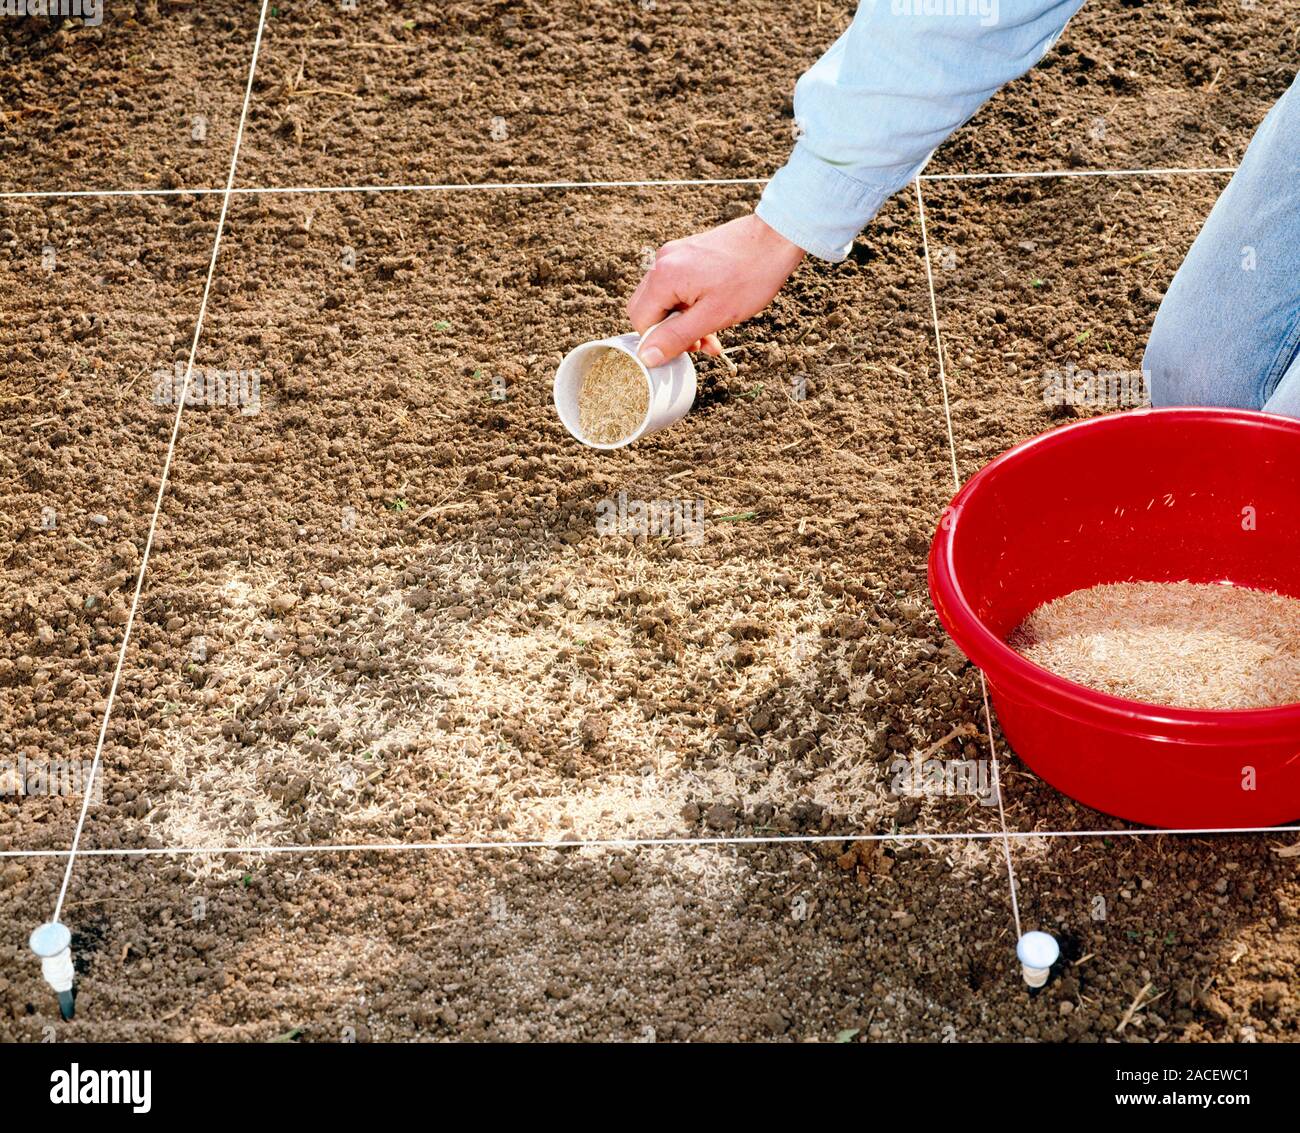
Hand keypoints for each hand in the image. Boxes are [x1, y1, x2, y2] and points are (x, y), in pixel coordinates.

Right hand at [627, 213, 804, 366]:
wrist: (775, 238)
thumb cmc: (750, 276)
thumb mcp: (713, 316)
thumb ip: (676, 337)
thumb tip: (646, 357)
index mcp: (663, 277)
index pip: (640, 321)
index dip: (659, 342)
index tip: (687, 350)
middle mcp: (662, 261)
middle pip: (648, 309)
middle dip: (671, 333)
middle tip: (700, 343)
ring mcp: (675, 254)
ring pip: (665, 299)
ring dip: (684, 321)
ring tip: (712, 334)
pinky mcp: (688, 253)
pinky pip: (678, 286)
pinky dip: (691, 304)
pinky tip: (714, 313)